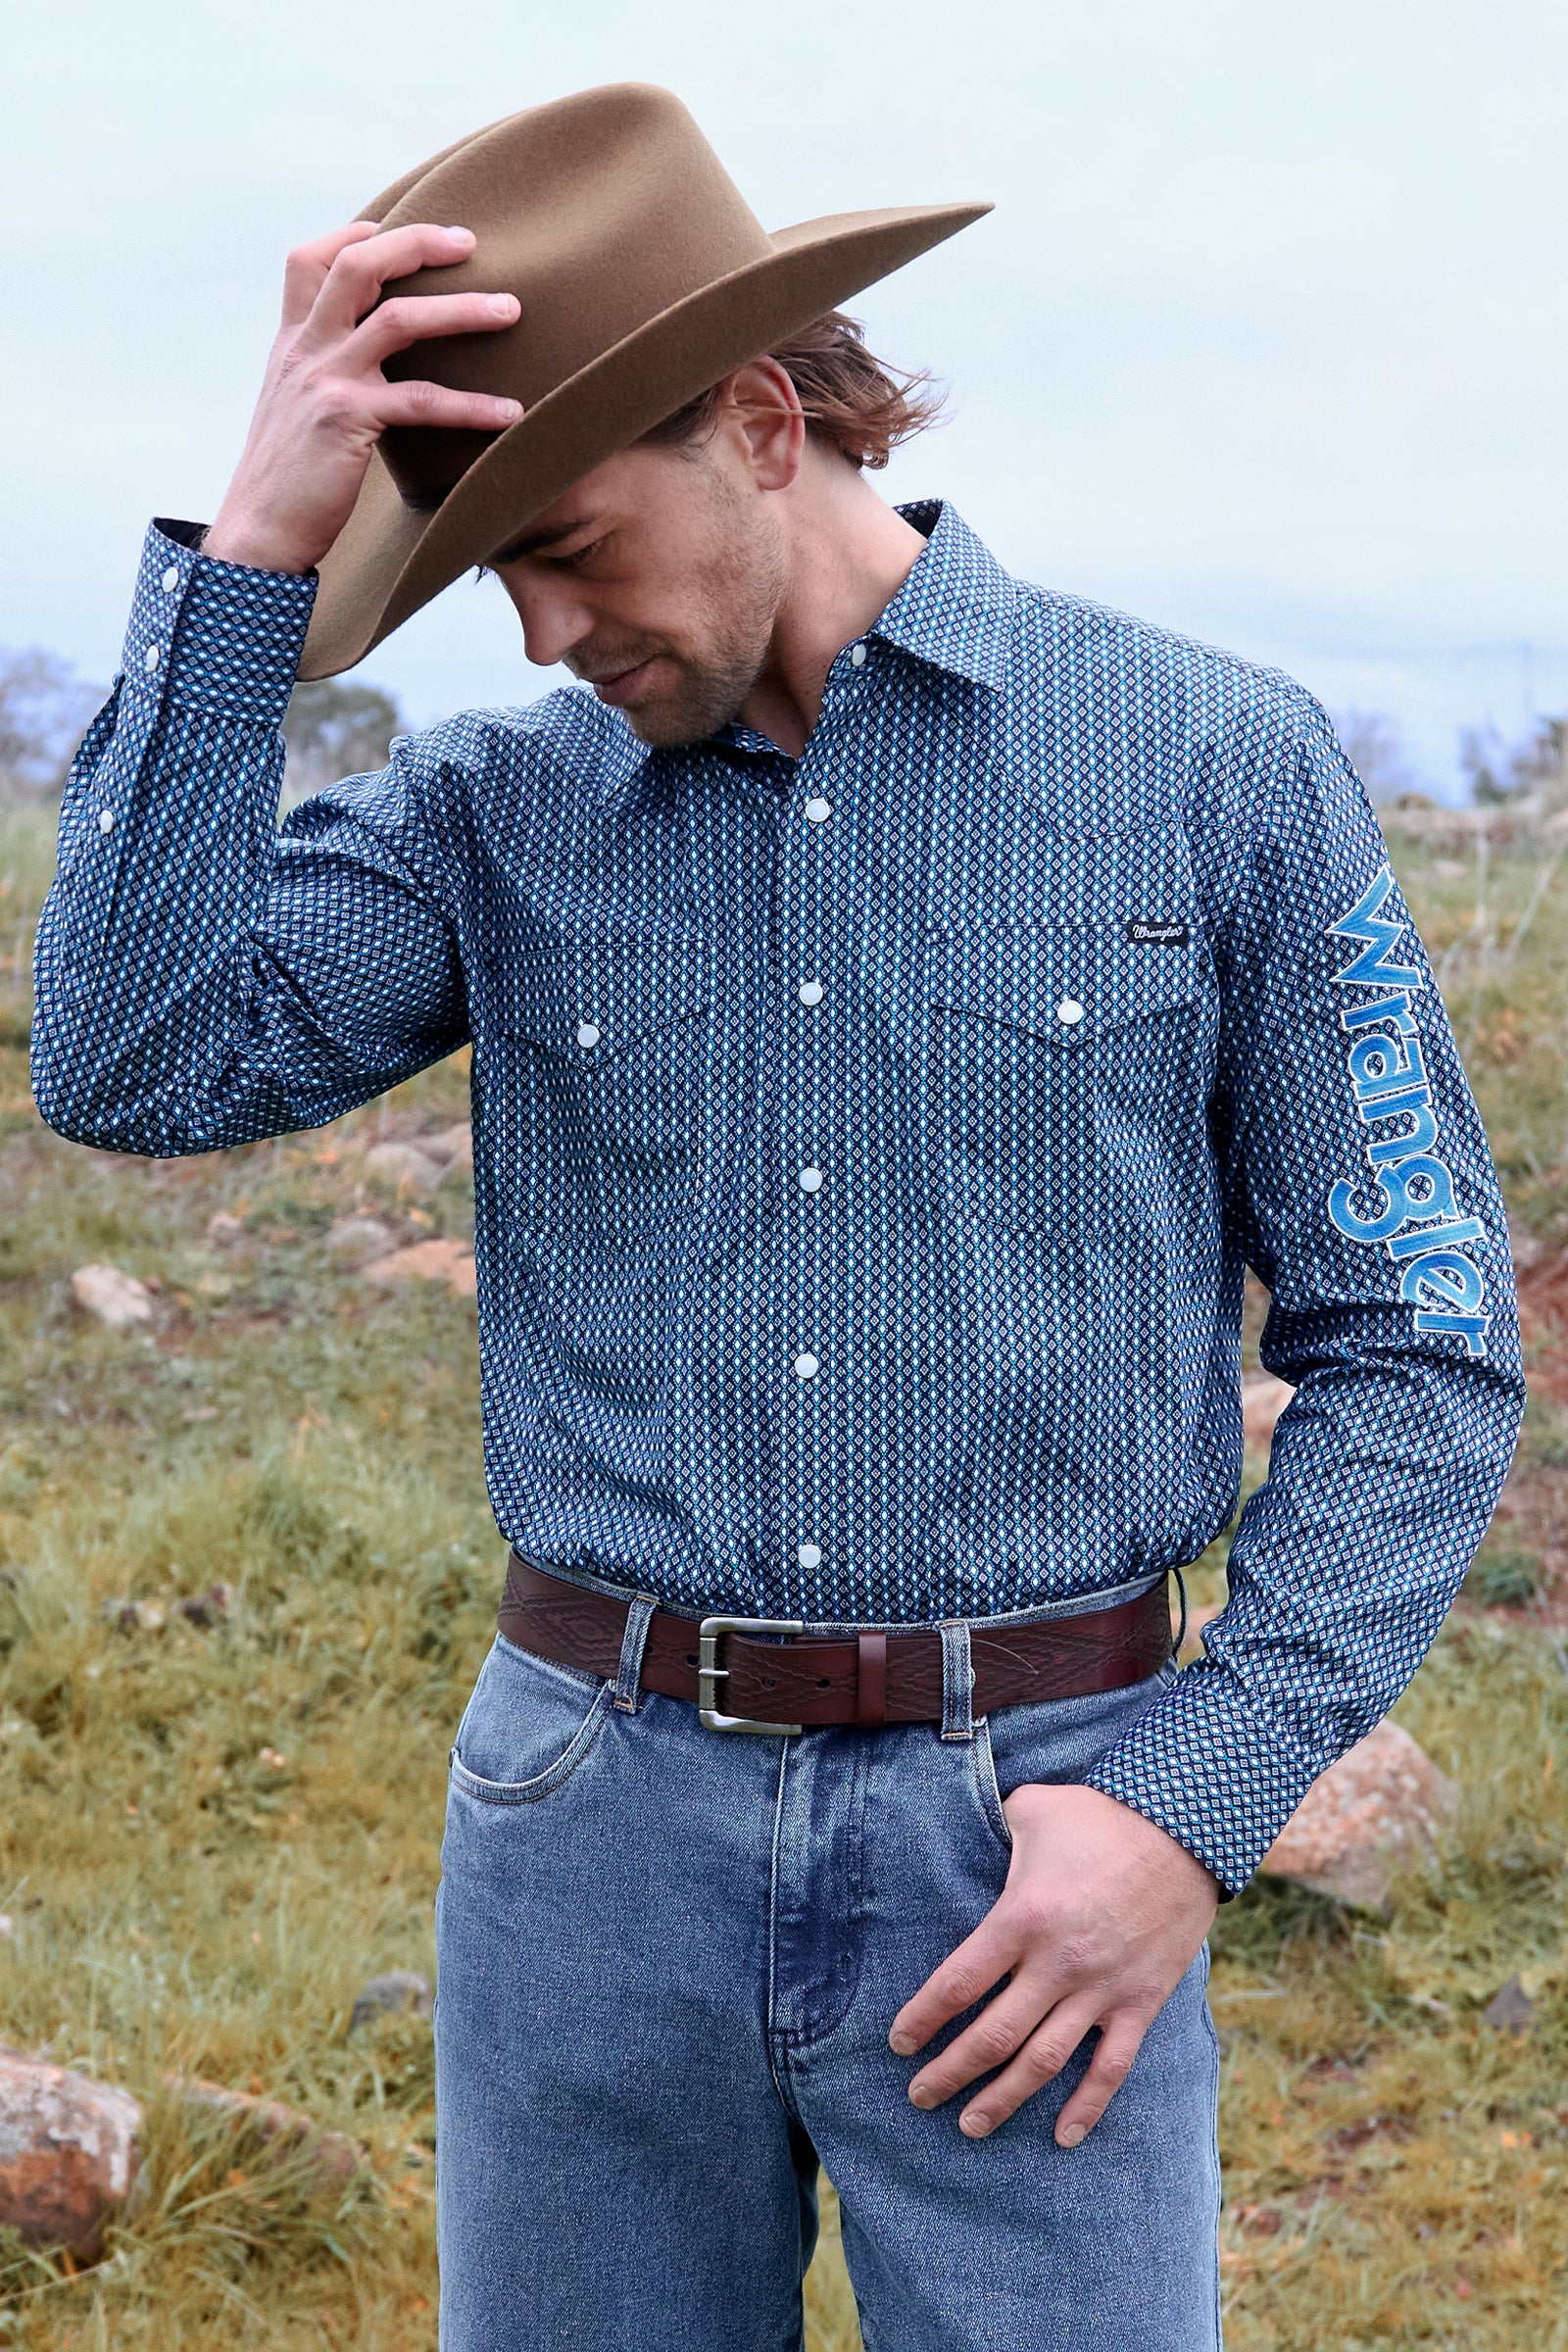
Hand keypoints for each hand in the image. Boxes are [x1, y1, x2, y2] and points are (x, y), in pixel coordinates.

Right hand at [202, 221, 522, 575]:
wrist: (258, 531)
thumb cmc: (288, 481)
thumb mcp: (295, 411)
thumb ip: (323, 375)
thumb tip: (370, 368)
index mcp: (291, 342)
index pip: (311, 260)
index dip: (356, 234)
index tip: (399, 225)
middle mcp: (305, 349)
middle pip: (358, 264)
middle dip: (417, 242)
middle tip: (470, 241)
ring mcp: (325, 380)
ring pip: (399, 319)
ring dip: (462, 309)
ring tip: (511, 310)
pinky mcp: (346, 420)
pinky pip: (421, 401)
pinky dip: (472, 405)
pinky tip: (510, 412)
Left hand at [888, 1781, 1217, 2144]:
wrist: (1185, 1832)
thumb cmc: (1100, 1816)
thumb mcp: (1032, 1810)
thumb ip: (992, 1829)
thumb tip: (960, 1831)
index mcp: (1022, 1917)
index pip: (958, 1984)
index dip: (923, 2019)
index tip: (899, 2042)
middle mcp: (1057, 1963)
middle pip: (992, 2036)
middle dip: (949, 2073)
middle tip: (919, 2096)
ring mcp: (1101, 1988)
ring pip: (1043, 2061)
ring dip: (1003, 2099)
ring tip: (970, 2125)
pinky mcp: (1140, 2001)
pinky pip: (1111, 2067)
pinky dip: (1087, 2106)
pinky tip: (1063, 2136)